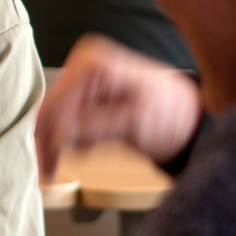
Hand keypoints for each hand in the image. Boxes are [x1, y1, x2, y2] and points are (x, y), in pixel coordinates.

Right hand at [36, 34, 201, 177]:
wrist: (188, 116)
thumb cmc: (171, 115)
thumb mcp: (134, 124)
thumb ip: (93, 129)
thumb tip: (57, 137)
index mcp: (94, 65)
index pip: (54, 105)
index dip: (47, 140)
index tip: (49, 169)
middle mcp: (84, 64)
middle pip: (49, 110)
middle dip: (52, 142)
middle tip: (51, 171)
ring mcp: (84, 76)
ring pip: (54, 116)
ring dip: (60, 142)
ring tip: (74, 158)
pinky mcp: (85, 90)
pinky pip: (64, 117)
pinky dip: (70, 137)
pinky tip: (85, 146)